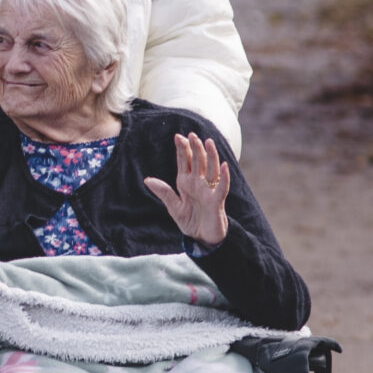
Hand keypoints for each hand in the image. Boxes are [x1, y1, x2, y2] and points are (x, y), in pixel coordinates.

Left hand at [143, 133, 231, 247]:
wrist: (202, 238)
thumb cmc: (190, 221)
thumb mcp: (174, 207)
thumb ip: (164, 193)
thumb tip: (148, 179)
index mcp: (187, 182)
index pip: (185, 162)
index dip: (182, 150)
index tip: (178, 137)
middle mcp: (199, 183)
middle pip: (199, 161)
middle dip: (195, 148)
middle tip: (191, 134)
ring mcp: (209, 191)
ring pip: (211, 169)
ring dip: (211, 156)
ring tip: (208, 142)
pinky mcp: (217, 201)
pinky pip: (221, 187)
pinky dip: (224, 177)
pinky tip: (224, 166)